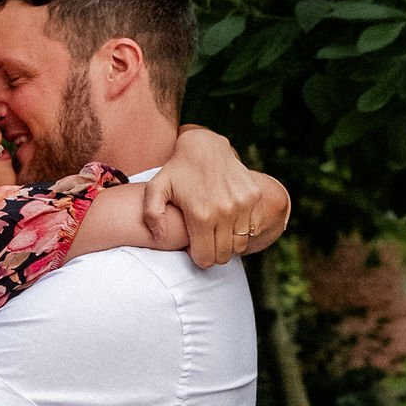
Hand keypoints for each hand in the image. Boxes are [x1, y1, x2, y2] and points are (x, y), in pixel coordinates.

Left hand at [142, 128, 290, 267]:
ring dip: (229, 244)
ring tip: (217, 233)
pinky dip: (243, 230)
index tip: (194, 247)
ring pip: (240, 245)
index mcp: (200, 216)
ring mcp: (242, 204)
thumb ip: (151, 215)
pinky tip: (230, 221)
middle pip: (223, 255)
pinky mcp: (254, 196)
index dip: (198, 257)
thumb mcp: (155, 189)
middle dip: (213, 254)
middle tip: (205, 242)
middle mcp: (224, 212)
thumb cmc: (176, 171)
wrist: (204, 146)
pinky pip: (253, 228)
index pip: (205, 259)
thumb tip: (158, 238)